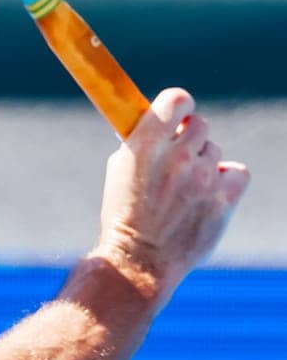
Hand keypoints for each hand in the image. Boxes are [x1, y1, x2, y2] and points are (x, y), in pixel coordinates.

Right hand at [96, 87, 249, 297]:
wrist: (139, 260)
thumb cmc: (125, 215)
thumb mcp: (121, 169)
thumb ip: (143, 142)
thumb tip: (160, 123)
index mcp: (147, 143)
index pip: (178, 100)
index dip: (180, 106)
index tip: (178, 117)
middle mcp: (178, 156)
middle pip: (199, 125)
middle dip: (189, 139)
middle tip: (179, 158)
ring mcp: (203, 178)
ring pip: (215, 151)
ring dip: (204, 164)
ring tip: (186, 188)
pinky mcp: (223, 200)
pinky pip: (238, 172)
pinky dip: (226, 180)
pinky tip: (209, 192)